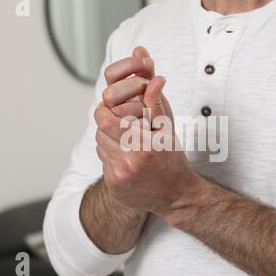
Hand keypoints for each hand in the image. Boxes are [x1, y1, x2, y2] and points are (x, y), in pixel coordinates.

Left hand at [94, 47, 200, 215]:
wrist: (175, 196)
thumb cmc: (173, 160)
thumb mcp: (168, 130)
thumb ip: (156, 103)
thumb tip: (154, 79)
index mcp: (143, 145)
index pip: (105, 119)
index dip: (105, 110)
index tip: (113, 107)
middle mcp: (128, 162)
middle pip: (100, 132)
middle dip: (108, 124)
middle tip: (120, 122)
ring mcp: (119, 176)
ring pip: (100, 147)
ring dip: (109, 139)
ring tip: (126, 140)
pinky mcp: (114, 186)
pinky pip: (103, 162)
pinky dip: (111, 155)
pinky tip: (127, 157)